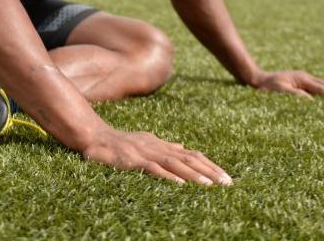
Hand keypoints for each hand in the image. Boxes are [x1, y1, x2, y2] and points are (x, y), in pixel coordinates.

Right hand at [80, 128, 232, 185]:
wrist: (95, 136)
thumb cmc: (121, 142)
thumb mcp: (147, 141)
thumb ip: (166, 146)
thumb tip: (184, 147)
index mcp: (163, 145)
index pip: (192, 155)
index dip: (210, 166)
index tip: (226, 177)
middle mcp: (158, 148)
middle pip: (189, 160)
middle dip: (209, 172)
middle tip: (228, 183)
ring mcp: (146, 153)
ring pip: (175, 164)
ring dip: (194, 175)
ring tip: (211, 186)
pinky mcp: (133, 161)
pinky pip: (153, 169)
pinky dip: (168, 176)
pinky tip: (180, 184)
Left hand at [253, 70, 323, 102]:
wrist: (258, 80)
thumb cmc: (267, 87)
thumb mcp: (280, 91)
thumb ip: (295, 94)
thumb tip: (311, 100)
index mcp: (302, 79)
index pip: (322, 89)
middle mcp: (305, 79)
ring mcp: (304, 82)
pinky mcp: (302, 86)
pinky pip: (318, 91)